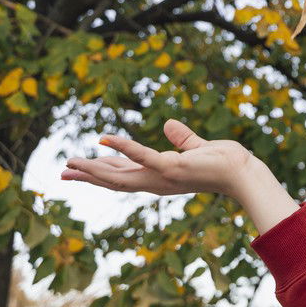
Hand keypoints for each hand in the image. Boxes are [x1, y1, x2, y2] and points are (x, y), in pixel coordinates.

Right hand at [59, 119, 256, 197]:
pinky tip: (105, 140)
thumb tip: (167, 125)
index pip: (123, 176)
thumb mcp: (196, 148)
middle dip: (89, 177)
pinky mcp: (172, 167)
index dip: (99, 173)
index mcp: (159, 177)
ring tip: (72, 162)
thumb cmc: (223, 162)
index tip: (77, 171)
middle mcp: (157, 181)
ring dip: (96, 168)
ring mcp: (163, 176)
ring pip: (121, 174)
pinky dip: (124, 148)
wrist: (243, 172)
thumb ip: (182, 138)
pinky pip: (143, 156)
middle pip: (115, 180)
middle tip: (62, 173)